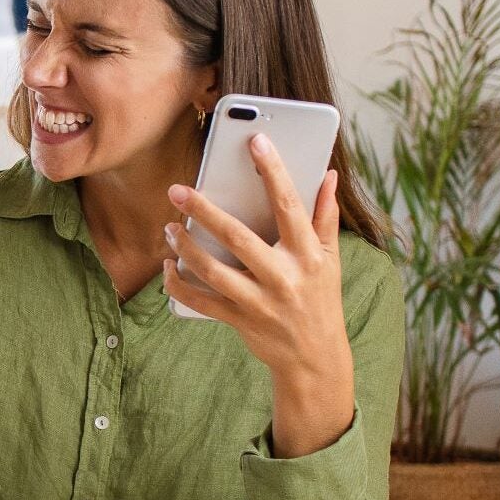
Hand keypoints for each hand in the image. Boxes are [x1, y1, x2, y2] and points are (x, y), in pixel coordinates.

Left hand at [162, 133, 353, 455]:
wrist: (315, 358)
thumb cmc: (321, 298)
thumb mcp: (331, 258)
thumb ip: (325, 216)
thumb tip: (330, 174)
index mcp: (309, 255)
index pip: (289, 205)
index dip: (274, 172)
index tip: (255, 141)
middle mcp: (285, 277)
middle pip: (238, 237)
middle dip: (204, 211)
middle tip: (178, 189)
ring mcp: (260, 302)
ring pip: (213, 271)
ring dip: (186, 248)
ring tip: (170, 228)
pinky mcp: (240, 321)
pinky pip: (201, 301)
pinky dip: (179, 284)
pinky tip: (169, 266)